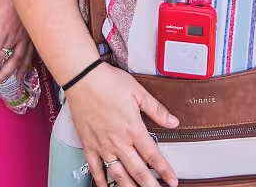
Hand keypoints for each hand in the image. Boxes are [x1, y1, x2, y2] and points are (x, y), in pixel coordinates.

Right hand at [65, 62, 179, 186]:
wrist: (82, 78)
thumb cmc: (108, 82)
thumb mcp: (138, 92)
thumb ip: (156, 110)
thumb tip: (173, 122)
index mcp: (133, 129)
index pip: (153, 156)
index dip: (164, 171)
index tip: (172, 181)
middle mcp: (119, 141)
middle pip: (138, 171)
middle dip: (150, 185)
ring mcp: (102, 145)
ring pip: (118, 174)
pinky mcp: (88, 144)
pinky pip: (95, 168)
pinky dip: (101, 180)